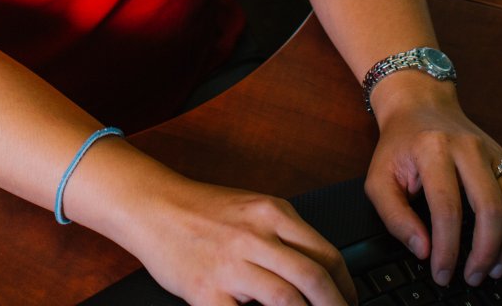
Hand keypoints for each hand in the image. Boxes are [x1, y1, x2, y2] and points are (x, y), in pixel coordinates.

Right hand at [114, 172, 355, 305]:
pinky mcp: (207, 291)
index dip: (346, 286)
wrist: (151, 206)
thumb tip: (319, 272)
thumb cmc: (201, 210)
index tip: (349, 301)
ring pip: (287, 300)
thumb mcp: (252, 208)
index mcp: (272, 213)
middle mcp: (255, 236)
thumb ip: (284, 235)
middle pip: (314, 279)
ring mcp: (230, 265)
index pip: (327, 254)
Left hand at [363, 79, 501, 288]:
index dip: (447, 248)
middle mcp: (469, 148)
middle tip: (473, 277)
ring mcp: (493, 153)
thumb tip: (423, 250)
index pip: (447, 207)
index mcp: (433, 150)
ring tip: (495, 270)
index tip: (442, 273)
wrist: (421, 105)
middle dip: (485, 251)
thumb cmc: (399, 146)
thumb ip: (395, 217)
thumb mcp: (379, 178)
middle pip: (490, 207)